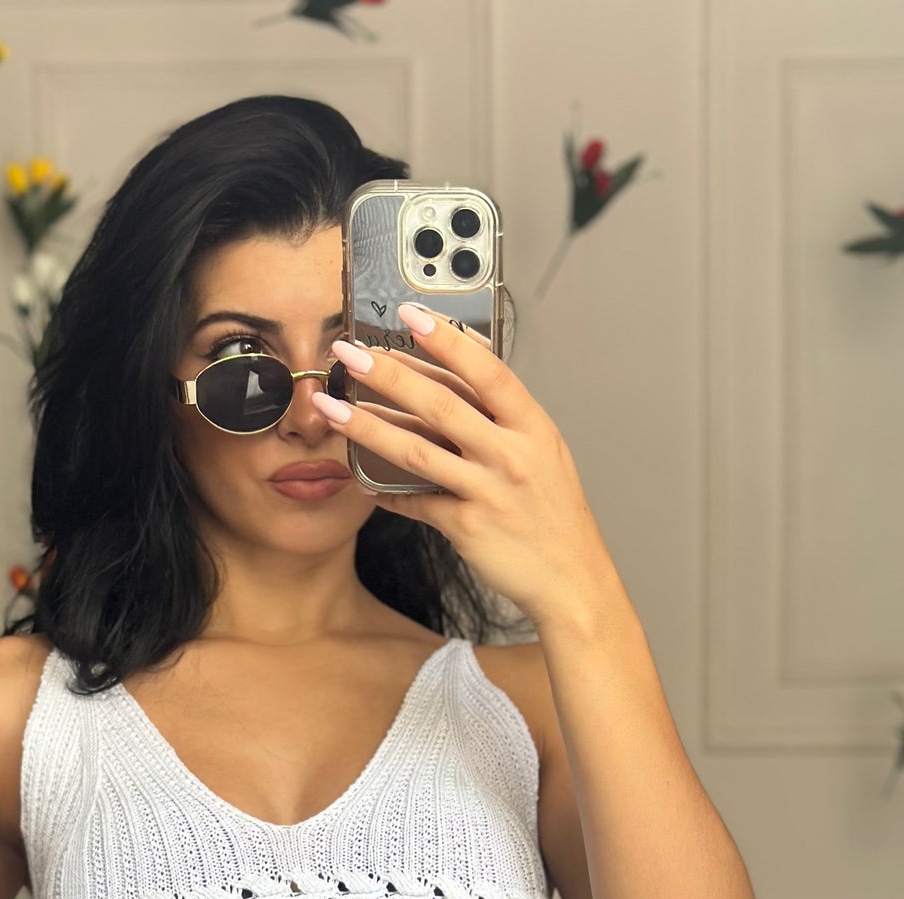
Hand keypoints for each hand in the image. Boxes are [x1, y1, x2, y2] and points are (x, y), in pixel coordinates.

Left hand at [316, 304, 617, 626]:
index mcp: (532, 428)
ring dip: (368, 427)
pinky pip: (416, 502)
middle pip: (441, 405)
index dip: (447, 342)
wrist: (572, 577)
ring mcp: (487, 492)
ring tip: (332, 409)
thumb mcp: (545, 451)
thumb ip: (506, 411)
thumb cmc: (555, 513)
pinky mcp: (467, 527)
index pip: (487, 372)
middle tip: (348, 353)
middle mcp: (510, 455)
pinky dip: (386, 492)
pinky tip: (361, 480)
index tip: (410, 315)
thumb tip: (466, 357)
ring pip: (417, 452)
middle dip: (389, 375)